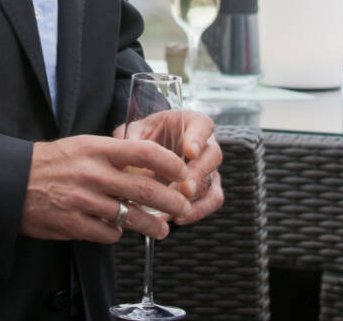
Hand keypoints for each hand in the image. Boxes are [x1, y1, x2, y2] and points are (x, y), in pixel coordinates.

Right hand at [20, 134, 191, 242]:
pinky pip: (107, 233)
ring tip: (163, 229)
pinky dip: (117, 233)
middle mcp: (93, 173)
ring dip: (152, 225)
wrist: (12, 181)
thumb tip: (150, 165)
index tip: (183, 172)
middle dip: (171, 201)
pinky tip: (118, 230)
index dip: (170, 163)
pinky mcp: (72, 224)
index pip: (145, 151)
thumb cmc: (53, 161)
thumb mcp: (85, 146)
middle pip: (145, 188)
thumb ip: (115, 153)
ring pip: (130, 216)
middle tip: (184, 207)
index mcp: (99, 149)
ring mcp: (83, 200)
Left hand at [113, 109, 223, 224]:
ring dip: (196, 197)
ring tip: (178, 209)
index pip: (203, 125)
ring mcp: (208, 167)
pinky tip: (178, 218)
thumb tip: (129, 158)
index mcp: (190, 123)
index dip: (198, 139)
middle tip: (184, 188)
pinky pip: (212, 199)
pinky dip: (198, 211)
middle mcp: (205, 143)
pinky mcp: (208, 186)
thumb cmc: (143, 136)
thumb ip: (134, 139)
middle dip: (198, 174)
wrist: (145, 152)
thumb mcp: (136, 131)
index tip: (189, 152)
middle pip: (212, 156)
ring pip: (212, 181)